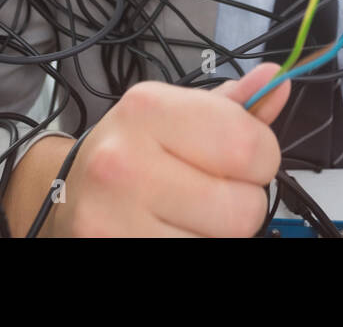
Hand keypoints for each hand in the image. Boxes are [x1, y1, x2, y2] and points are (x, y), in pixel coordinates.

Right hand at [43, 64, 290, 236]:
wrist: (66, 195)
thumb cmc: (131, 153)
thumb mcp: (175, 116)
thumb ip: (232, 107)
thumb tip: (276, 82)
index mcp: (146, 109)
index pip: (251, 147)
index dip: (261, 158)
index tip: (239, 159)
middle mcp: (123, 162)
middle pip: (244, 207)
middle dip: (240, 202)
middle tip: (208, 192)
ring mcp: (113, 220)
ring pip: (224, 243)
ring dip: (217, 233)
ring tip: (186, 215)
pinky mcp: (113, 253)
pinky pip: (194, 261)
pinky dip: (194, 249)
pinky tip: (170, 233)